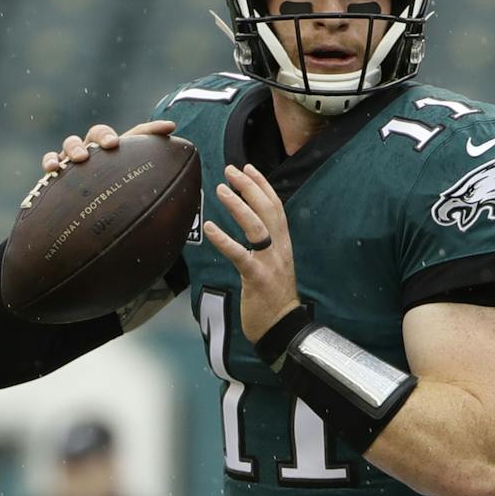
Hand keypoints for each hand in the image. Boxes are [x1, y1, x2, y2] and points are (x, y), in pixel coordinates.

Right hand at [40, 119, 176, 172]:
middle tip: (101, 149)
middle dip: (94, 139)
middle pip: (89, 135)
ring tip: (78, 159)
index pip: (109, 133)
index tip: (116, 144)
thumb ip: (152, 143)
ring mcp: (71, 160)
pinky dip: (49, 161)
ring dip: (73, 149)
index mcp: (108, 147)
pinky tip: (52, 169)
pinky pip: (50, 161)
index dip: (110, 135)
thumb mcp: (136, 164)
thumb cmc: (119, 182)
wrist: (95, 205)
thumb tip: (172, 125)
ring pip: (68, 145)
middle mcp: (90, 149)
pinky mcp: (56, 173)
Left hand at [203, 164, 300, 341]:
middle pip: (268, 210)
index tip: (249, 168)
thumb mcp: (275, 265)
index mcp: (284, 244)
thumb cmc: (275, 298)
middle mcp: (280, 249)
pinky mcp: (257, 278)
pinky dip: (224, 239)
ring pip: (257, 227)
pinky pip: (240, 254)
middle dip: (250, 186)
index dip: (263, 185)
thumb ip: (267, 246)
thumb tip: (254, 228)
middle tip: (231, 170)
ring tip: (222, 189)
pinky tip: (210, 227)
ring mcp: (270, 262)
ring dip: (239, 206)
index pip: (276, 207)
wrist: (282, 327)